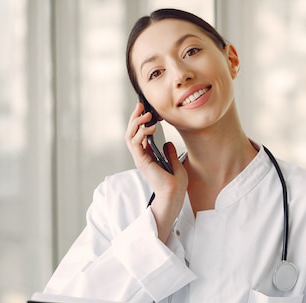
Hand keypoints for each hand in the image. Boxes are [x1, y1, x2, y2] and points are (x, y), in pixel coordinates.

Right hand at [125, 102, 187, 241]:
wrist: (175, 193)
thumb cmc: (175, 183)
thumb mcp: (175, 162)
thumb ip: (169, 152)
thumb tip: (167, 142)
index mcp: (148, 155)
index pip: (139, 134)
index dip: (140, 121)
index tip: (147, 110)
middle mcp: (141, 155)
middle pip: (132, 132)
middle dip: (135, 117)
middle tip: (141, 106)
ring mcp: (140, 158)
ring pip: (130, 135)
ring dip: (136, 123)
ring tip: (146, 115)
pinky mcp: (141, 160)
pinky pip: (135, 142)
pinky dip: (140, 132)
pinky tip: (150, 128)